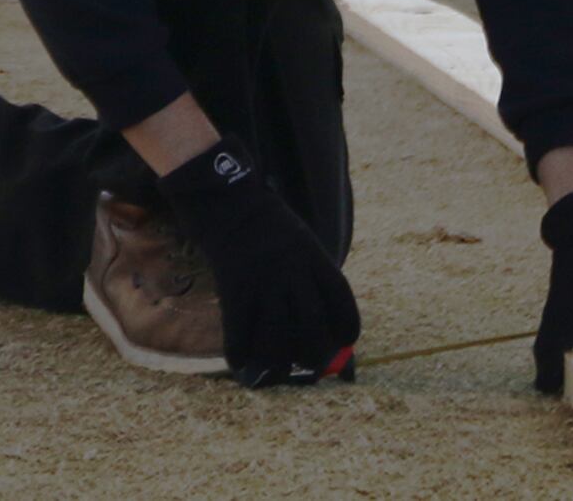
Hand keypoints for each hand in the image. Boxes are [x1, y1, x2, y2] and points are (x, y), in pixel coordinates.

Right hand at [157, 143, 360, 385]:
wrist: (225, 200)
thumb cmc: (264, 221)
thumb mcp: (299, 237)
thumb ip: (309, 270)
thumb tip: (315, 312)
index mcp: (313, 256)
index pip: (340, 297)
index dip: (348, 325)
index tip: (348, 342)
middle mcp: (291, 270)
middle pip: (312, 322)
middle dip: (317, 351)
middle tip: (316, 366)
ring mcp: (262, 279)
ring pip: (277, 333)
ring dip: (280, 360)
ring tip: (281, 373)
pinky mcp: (234, 286)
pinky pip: (239, 328)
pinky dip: (239, 351)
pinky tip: (240, 365)